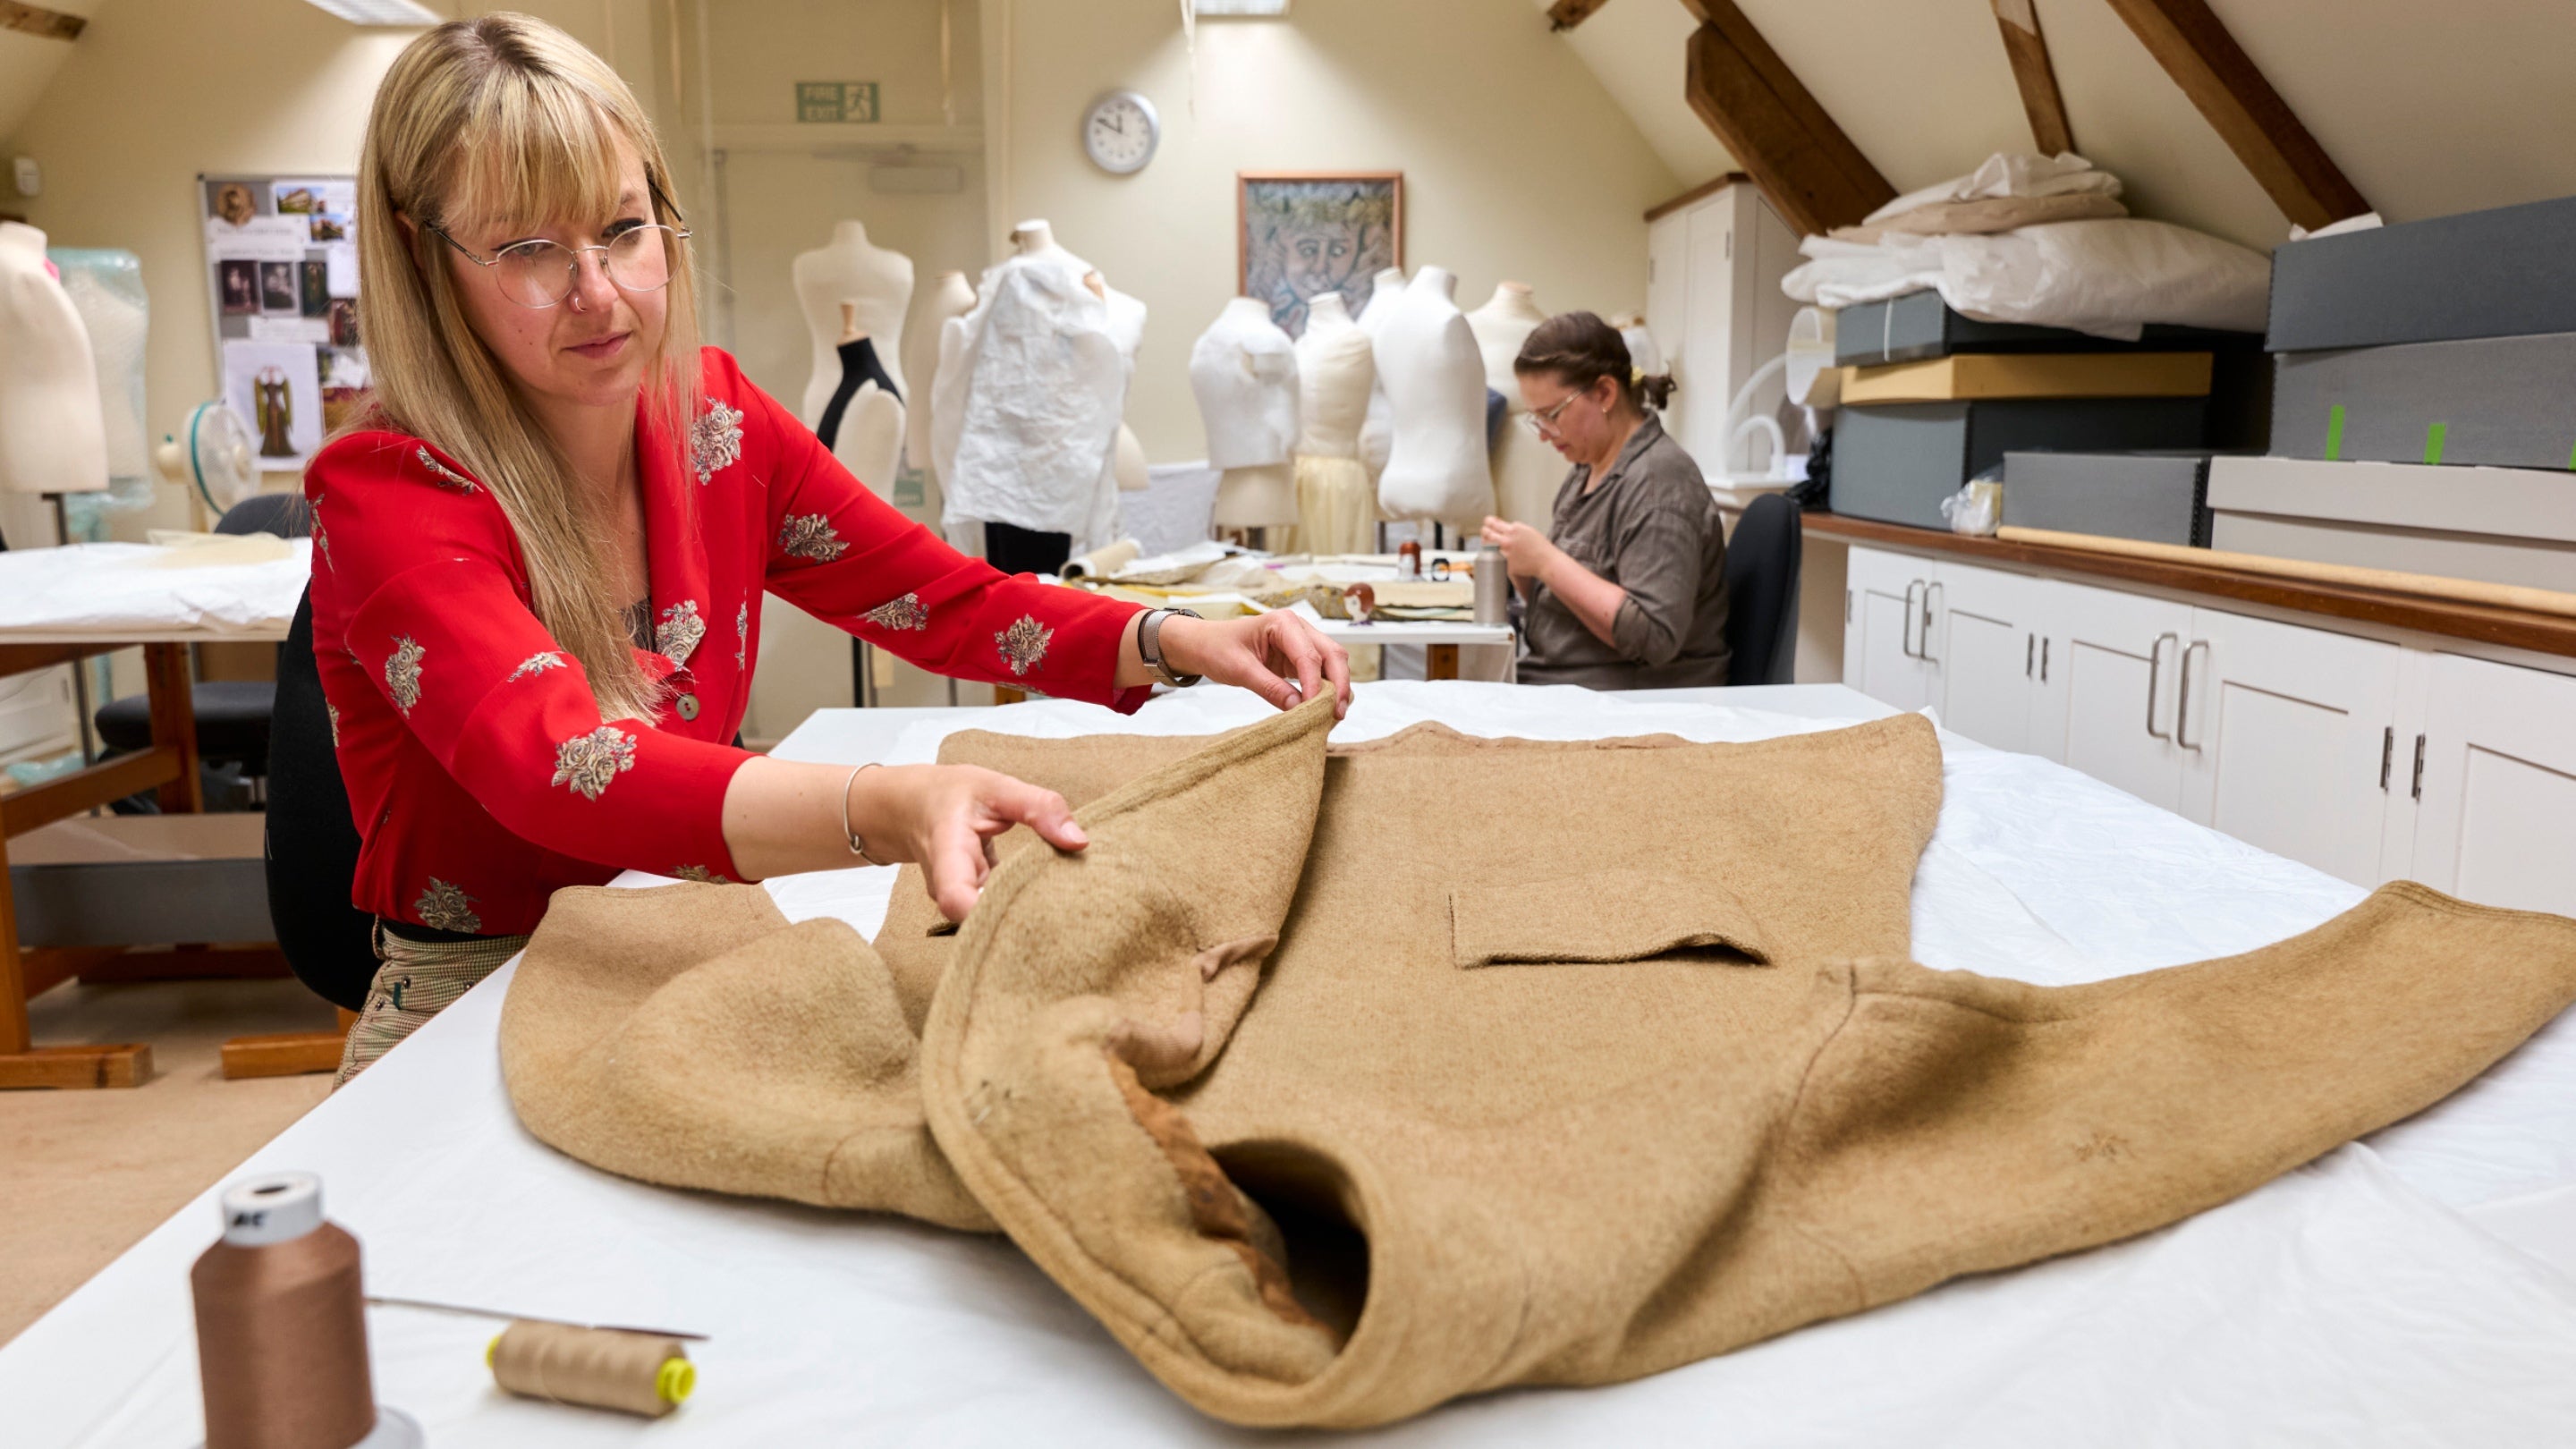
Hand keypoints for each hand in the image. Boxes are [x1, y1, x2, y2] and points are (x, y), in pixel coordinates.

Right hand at [852, 764, 1087, 921]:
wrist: (912, 807)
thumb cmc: (951, 794)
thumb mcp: (995, 787)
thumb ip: (1038, 807)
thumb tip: (1080, 841)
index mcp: (949, 852)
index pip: (955, 897)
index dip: (984, 915)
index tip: (1026, 913)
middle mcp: (948, 886)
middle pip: (980, 921)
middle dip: (1021, 924)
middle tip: (1066, 917)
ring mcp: (959, 899)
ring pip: (992, 920)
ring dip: (1026, 917)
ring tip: (1066, 912)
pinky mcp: (972, 902)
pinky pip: (998, 912)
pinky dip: (1024, 908)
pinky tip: (1052, 904)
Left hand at [1160, 612, 1352, 717]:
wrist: (1204, 645)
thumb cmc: (1217, 648)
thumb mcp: (1238, 669)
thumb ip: (1268, 687)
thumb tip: (1297, 708)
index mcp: (1283, 622)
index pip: (1309, 655)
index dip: (1315, 684)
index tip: (1314, 709)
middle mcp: (1299, 628)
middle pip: (1333, 655)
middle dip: (1339, 684)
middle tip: (1337, 714)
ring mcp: (1302, 642)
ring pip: (1332, 663)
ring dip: (1337, 688)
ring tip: (1334, 715)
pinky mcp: (1299, 658)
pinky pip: (1321, 673)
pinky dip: (1326, 690)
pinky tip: (1323, 709)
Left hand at [1479, 516, 1559, 582]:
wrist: (1547, 562)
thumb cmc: (1541, 548)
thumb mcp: (1528, 531)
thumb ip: (1515, 529)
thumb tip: (1504, 528)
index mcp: (1514, 529)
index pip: (1494, 522)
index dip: (1489, 522)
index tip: (1488, 522)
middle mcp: (1508, 540)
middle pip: (1487, 532)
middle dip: (1484, 530)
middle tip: (1484, 530)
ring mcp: (1506, 552)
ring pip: (1488, 545)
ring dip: (1486, 542)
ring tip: (1486, 541)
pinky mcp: (1506, 564)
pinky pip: (1496, 559)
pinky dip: (1495, 556)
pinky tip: (1495, 555)